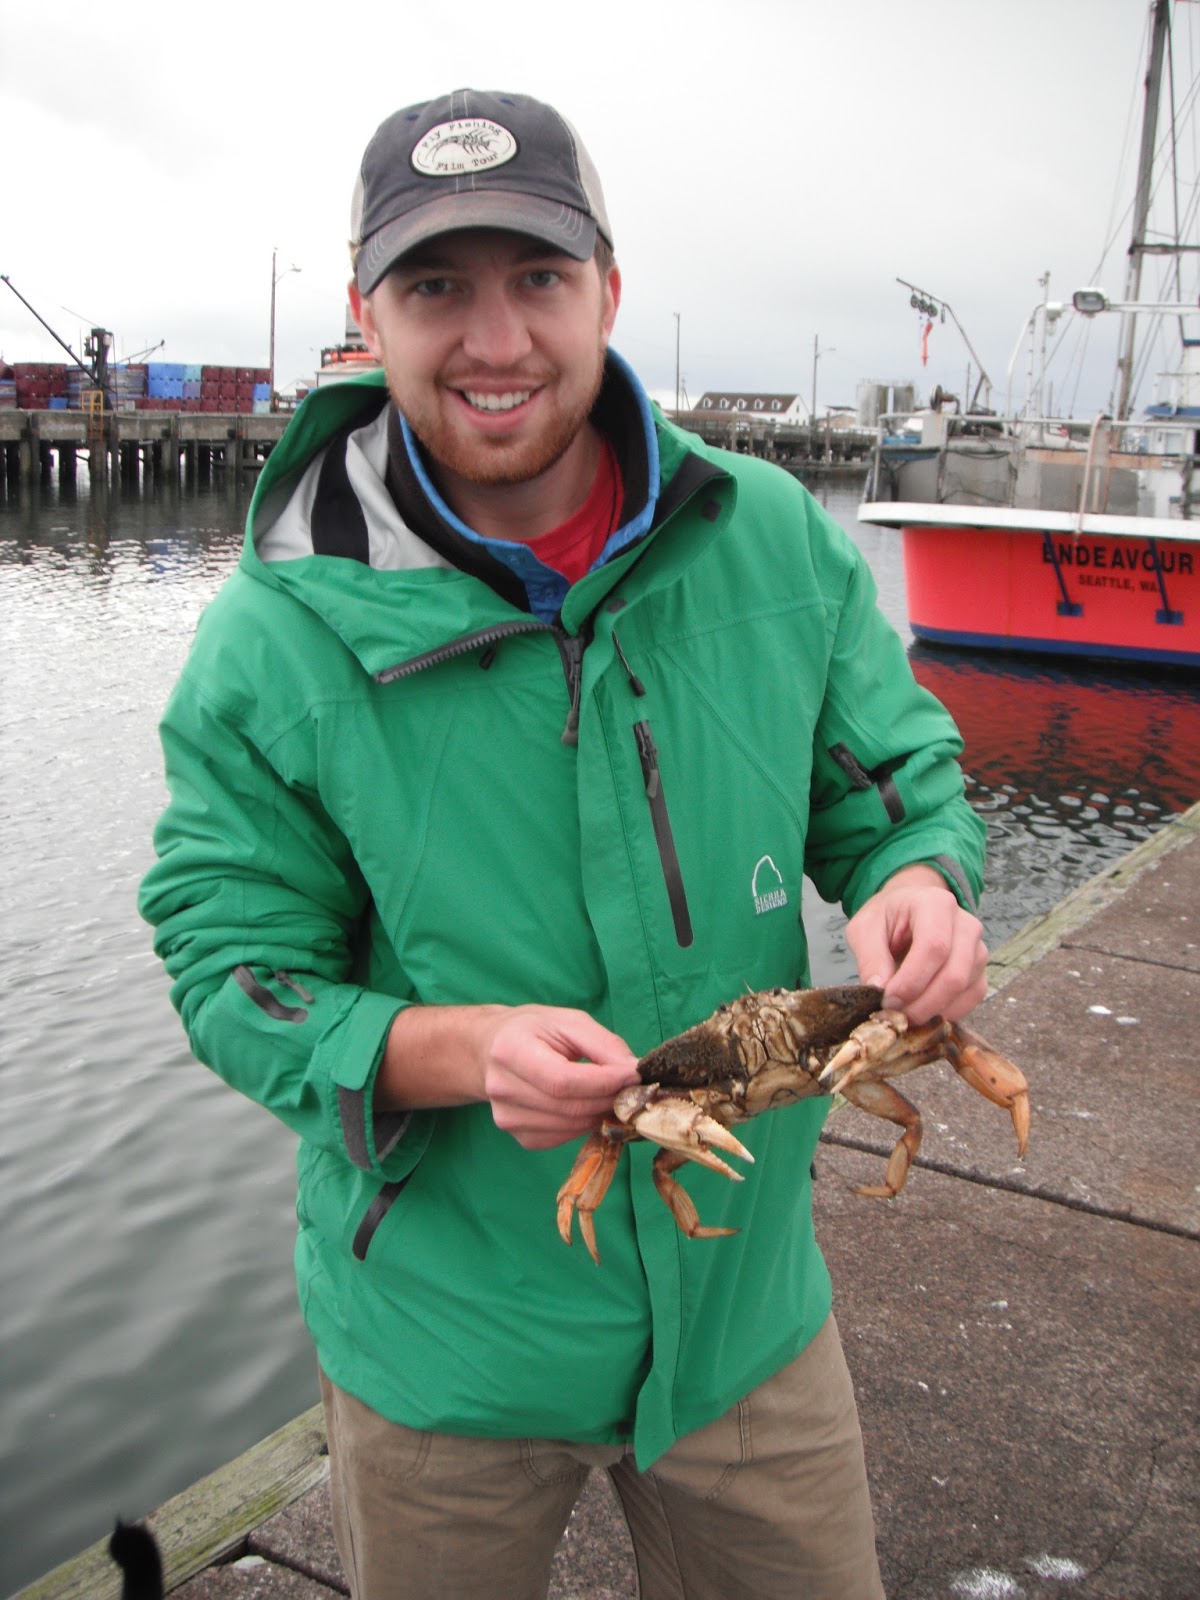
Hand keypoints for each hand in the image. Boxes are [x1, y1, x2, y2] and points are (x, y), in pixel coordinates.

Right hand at [378, 1003, 640, 1150]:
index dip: (603, 1082)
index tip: (634, 1074)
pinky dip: (584, 1124)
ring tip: (614, 1095)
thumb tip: (633, 1071)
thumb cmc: (534, 1031)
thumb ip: (602, 1044)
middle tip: (632, 1087)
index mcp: (510, 1051)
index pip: (563, 1080)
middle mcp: (502, 1088)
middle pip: (568, 1107)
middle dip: (608, 1098)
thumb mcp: (569, 1022)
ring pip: (569, 1126)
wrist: (491, 1049)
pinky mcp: (518, 1136)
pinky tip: (588, 1106)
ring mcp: (507, 1117)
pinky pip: (562, 1138)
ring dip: (600, 1113)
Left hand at [844, 864, 987, 1022]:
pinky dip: (948, 1012)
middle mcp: (966, 925)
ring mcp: (978, 948)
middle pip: (953, 974)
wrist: (909, 910)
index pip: (933, 947)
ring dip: (933, 1011)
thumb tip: (879, 990)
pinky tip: (923, 1012)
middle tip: (895, 1016)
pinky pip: (972, 998)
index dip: (911, 981)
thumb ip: (870, 957)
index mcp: (936, 904)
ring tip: (904, 1014)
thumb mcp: (865, 928)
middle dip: (922, 1004)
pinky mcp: (981, 970)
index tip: (888, 1001)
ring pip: (964, 989)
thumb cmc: (887, 918)